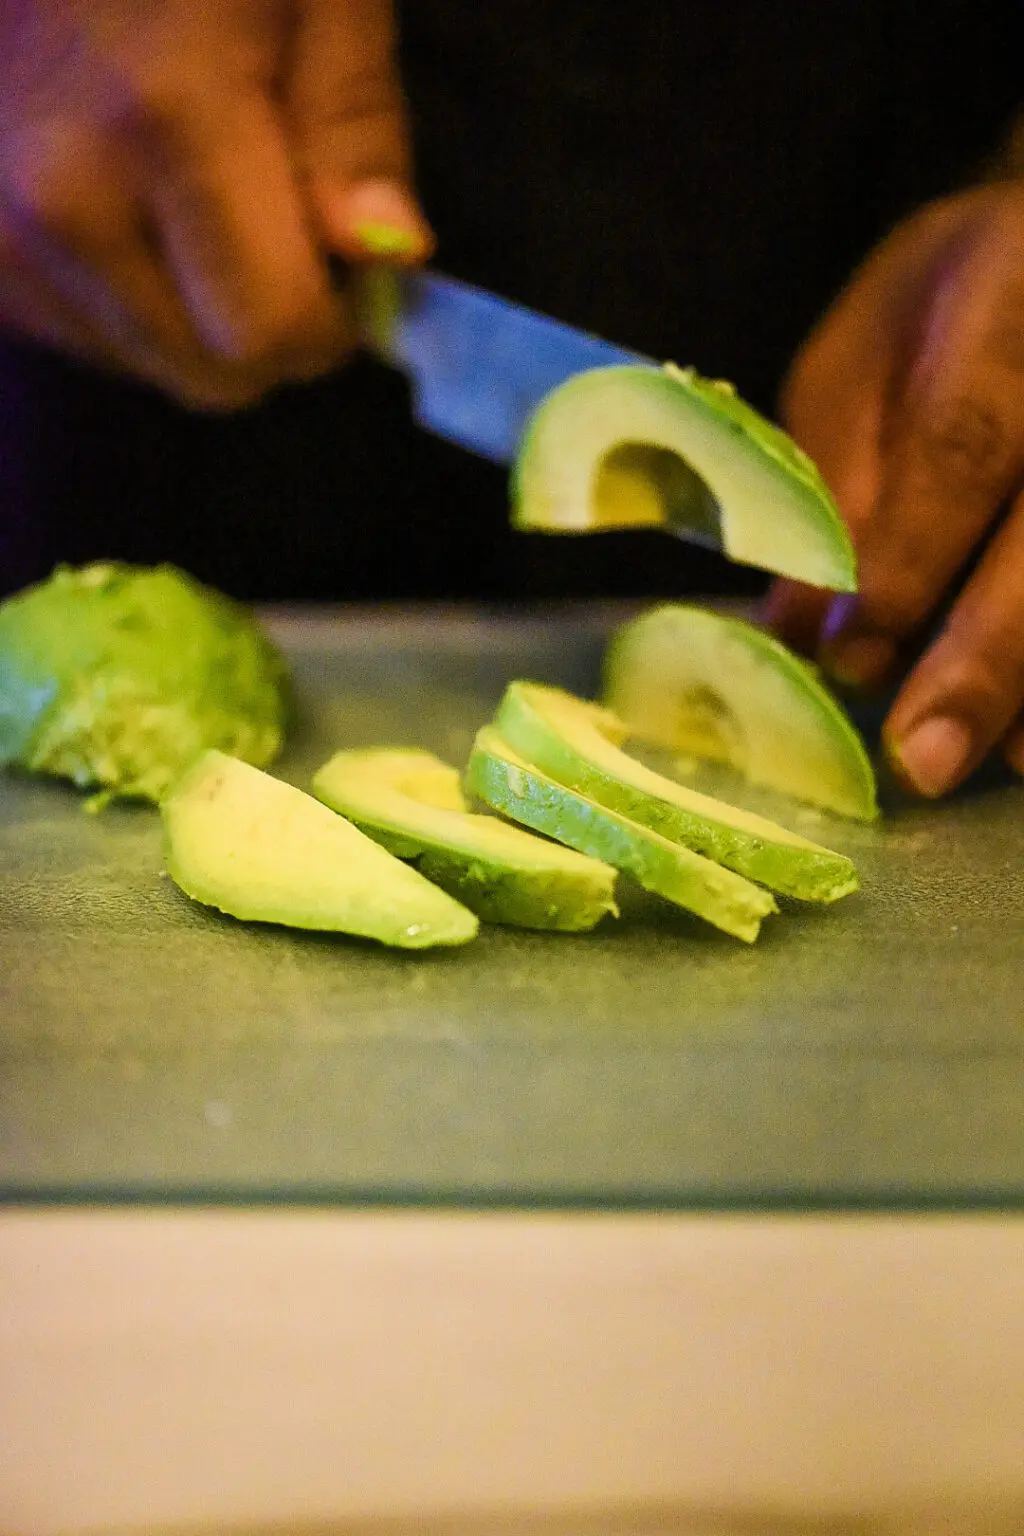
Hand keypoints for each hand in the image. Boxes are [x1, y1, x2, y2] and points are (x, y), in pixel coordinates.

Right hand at [0, 0, 431, 409]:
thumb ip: (353, 125)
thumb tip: (389, 256)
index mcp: (164, 121)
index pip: (272, 333)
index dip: (331, 322)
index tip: (343, 272)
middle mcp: (63, 200)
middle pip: (211, 377)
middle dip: (265, 332)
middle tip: (271, 230)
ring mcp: (3, 237)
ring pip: (150, 369)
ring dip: (194, 322)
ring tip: (184, 197)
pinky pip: (88, 340)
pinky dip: (129, 302)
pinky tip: (124, 207)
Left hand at [765, 180, 1023, 796]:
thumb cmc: (947, 308)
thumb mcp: (858, 361)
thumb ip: (830, 478)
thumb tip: (797, 628)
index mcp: (1012, 305)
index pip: (963, 447)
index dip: (907, 562)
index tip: (850, 658)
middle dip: (990, 659)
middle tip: (926, 759)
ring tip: (998, 761)